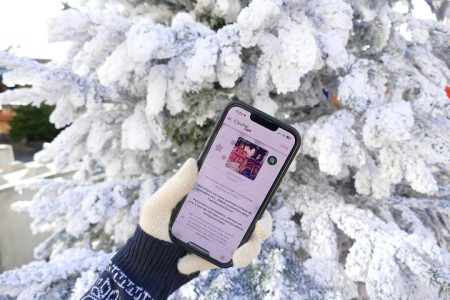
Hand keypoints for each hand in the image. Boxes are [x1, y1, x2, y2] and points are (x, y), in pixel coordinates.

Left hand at [139, 158, 272, 274]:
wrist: (148, 259)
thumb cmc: (155, 227)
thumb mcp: (159, 206)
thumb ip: (175, 187)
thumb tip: (193, 162)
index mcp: (218, 198)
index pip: (245, 192)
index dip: (260, 192)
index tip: (261, 192)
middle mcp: (227, 217)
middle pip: (258, 220)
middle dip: (264, 226)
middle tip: (259, 230)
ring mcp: (226, 239)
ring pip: (250, 245)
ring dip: (246, 253)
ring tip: (234, 259)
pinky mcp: (220, 258)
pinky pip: (225, 262)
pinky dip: (207, 263)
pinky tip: (184, 264)